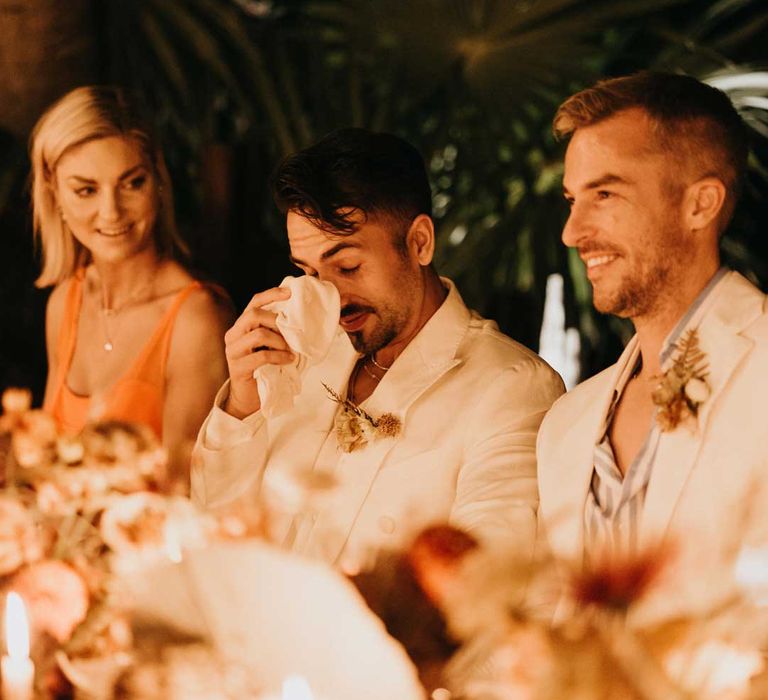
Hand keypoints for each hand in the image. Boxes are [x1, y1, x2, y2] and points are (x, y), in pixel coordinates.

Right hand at [223, 286, 294, 418]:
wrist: (249, 397)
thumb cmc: (264, 369)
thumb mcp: (270, 345)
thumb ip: (276, 332)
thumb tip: (299, 318)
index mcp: (241, 327)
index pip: (253, 302)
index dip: (271, 295)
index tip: (290, 293)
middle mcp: (233, 335)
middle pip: (253, 315)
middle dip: (276, 320)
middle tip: (290, 332)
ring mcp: (233, 351)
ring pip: (258, 334)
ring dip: (279, 341)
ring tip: (289, 350)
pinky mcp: (238, 368)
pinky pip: (262, 356)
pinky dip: (279, 356)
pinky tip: (288, 360)